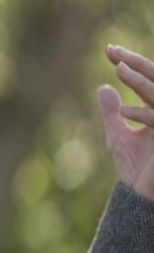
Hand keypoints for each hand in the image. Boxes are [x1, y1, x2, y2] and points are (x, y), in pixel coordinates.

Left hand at [97, 45, 153, 200]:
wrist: (143, 202)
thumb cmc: (136, 173)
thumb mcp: (119, 138)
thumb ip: (111, 113)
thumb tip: (103, 87)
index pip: (148, 80)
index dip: (130, 63)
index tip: (109, 51)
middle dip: (138, 64)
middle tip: (113, 52)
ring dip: (142, 81)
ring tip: (118, 70)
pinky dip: (145, 114)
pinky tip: (124, 112)